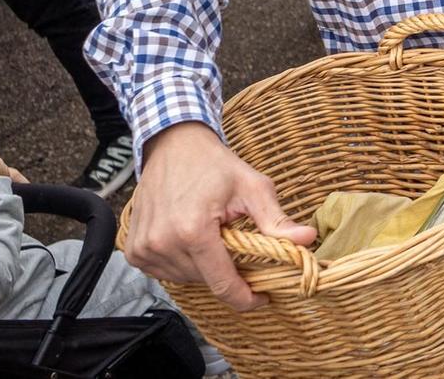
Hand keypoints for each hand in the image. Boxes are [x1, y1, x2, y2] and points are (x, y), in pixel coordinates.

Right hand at [122, 123, 315, 312]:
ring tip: (210, 233)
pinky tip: (190, 238)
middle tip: (235, 241)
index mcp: (193, 230)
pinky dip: (184, 262)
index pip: (222, 284)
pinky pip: (167, 273)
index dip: (246, 297)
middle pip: (206, 281)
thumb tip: (308, 240)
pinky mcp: (135, 251)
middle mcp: (163, 243)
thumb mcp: (252, 188)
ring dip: (204, 266)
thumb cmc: (213, 164)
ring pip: (187, 279)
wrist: (174, 146)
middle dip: (227, 270)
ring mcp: (145, 249)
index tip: (263, 297)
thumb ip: (277, 220)